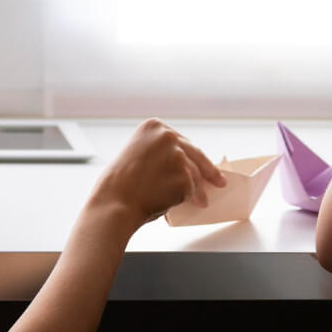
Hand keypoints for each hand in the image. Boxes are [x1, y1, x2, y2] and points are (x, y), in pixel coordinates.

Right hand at [87, 119, 226, 232]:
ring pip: (196, 173)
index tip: (199, 161)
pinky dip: (191, 198)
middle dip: (208, 168)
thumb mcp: (135, 155)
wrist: (113, 203)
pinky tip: (186, 204)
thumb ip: (157, 155)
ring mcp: (177, 156)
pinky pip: (193, 189)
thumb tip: (180, 167)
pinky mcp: (184, 177)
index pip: (180, 140)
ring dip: (200, 189)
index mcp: (153, 126)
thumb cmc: (117, 186)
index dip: (189, 153)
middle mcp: (167, 136)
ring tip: (201, 201)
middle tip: (218, 179)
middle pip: (196, 153)